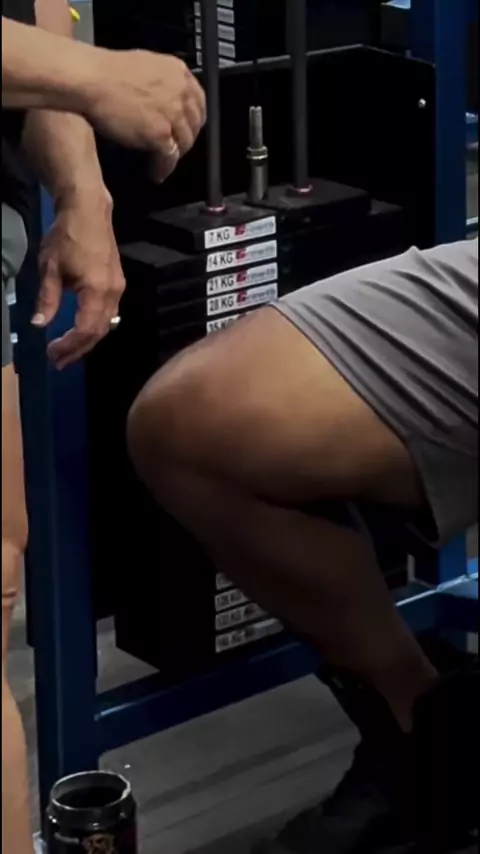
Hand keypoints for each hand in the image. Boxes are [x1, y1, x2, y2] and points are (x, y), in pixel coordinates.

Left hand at [32, 190, 125, 369]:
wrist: (89, 210)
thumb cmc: (67, 236)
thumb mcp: (50, 268)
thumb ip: (47, 299)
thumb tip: (39, 325)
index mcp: (97, 291)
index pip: (85, 330)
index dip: (69, 346)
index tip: (51, 354)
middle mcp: (113, 294)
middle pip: (98, 332)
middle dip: (78, 349)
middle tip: (57, 361)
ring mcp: (118, 288)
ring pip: (106, 325)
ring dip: (87, 341)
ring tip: (68, 351)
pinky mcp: (117, 283)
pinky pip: (109, 313)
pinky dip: (94, 327)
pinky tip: (82, 330)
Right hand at [83, 50, 205, 181]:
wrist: (91, 79)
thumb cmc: (106, 72)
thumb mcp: (146, 66)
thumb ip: (161, 82)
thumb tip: (163, 100)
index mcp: (178, 72)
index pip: (199, 101)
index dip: (192, 119)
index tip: (186, 129)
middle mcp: (180, 92)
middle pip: (195, 124)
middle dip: (185, 139)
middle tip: (174, 149)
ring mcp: (173, 114)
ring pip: (185, 143)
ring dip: (174, 156)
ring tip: (161, 163)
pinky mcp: (161, 134)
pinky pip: (170, 157)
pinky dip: (163, 168)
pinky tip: (155, 172)